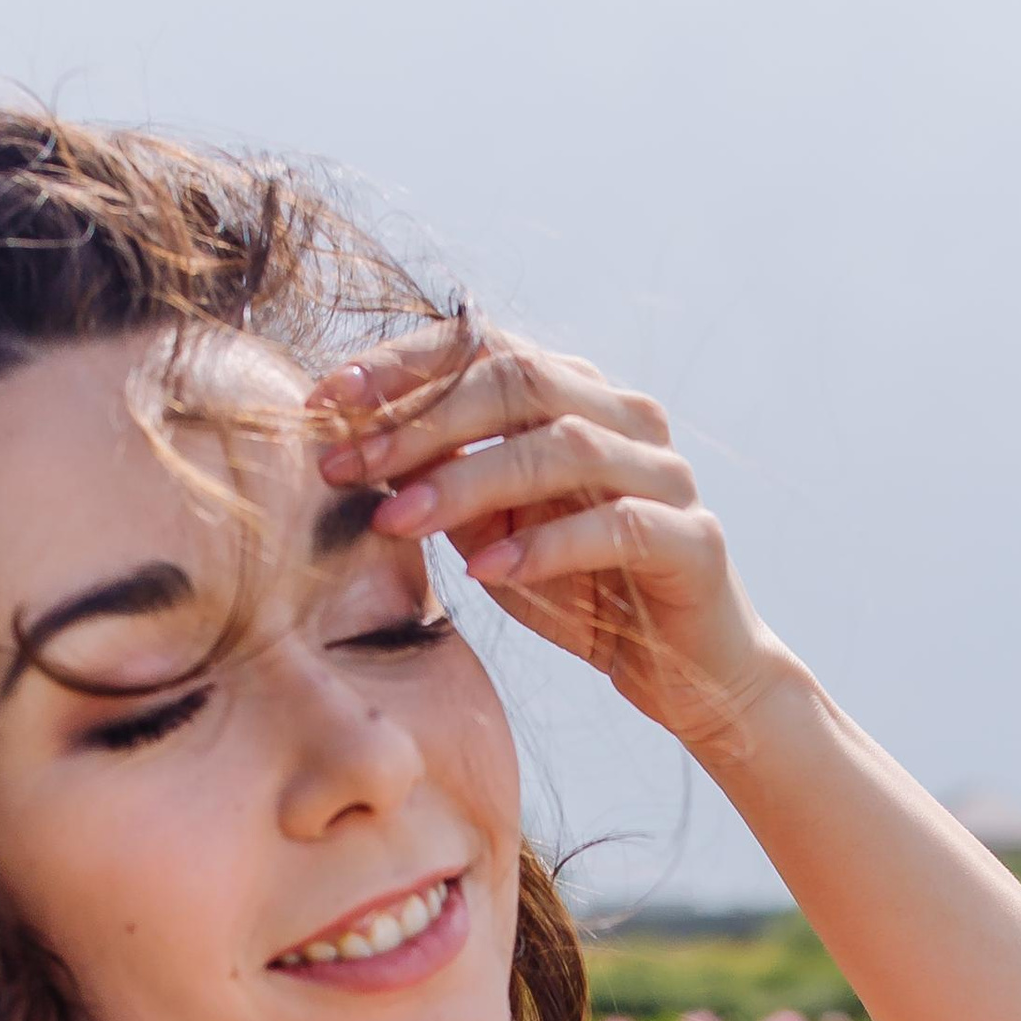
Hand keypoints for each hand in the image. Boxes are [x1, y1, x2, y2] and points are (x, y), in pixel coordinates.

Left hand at [305, 322, 803, 757]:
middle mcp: (628, 417)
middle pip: (519, 381)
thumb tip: (350, 442)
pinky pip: (616, 527)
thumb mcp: (494, 532)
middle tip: (347, 463)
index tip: (326, 399)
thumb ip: (444, 481)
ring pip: (563, 446)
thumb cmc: (582, 593)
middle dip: (422, 419)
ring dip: (469, 480)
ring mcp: (666, 475)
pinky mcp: (694, 541)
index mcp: (579, 396)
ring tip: (399, 519)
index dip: (403, 366)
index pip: (486, 348)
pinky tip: (487, 571)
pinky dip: (545, 545)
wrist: (688, 672)